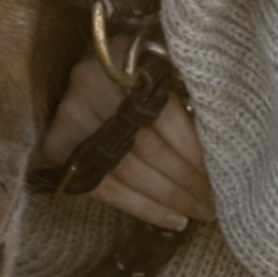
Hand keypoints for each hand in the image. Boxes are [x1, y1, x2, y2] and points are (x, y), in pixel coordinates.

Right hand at [40, 49, 215, 231]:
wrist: (92, 65)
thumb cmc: (138, 66)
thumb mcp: (161, 62)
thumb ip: (182, 92)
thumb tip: (220, 145)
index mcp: (124, 58)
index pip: (164, 115)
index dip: (193, 150)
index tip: (221, 174)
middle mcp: (93, 85)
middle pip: (145, 146)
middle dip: (185, 180)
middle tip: (213, 203)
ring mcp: (70, 115)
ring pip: (126, 172)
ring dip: (167, 199)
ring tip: (197, 214)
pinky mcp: (56, 144)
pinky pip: (103, 187)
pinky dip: (140, 206)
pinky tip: (170, 218)